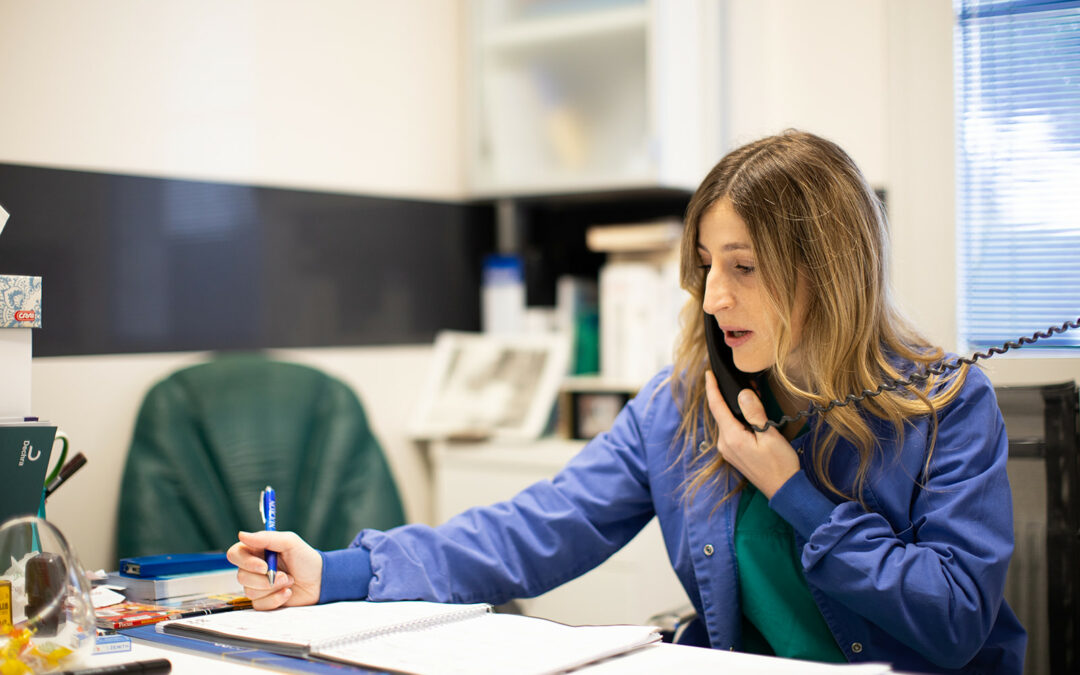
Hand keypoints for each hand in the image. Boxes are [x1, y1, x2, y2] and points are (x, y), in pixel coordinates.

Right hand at [227, 530, 322, 609]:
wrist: (320, 581)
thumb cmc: (305, 559)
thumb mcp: (290, 542)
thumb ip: (267, 538)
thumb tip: (242, 534)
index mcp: (256, 551)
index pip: (235, 554)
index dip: (245, 562)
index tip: (264, 566)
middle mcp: (253, 568)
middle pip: (241, 576)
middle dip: (265, 579)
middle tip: (285, 576)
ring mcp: (257, 585)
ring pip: (249, 592)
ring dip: (273, 588)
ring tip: (290, 581)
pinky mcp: (263, 600)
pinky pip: (259, 604)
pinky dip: (275, 599)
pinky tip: (288, 593)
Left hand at [704, 371, 799, 498]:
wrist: (784, 490)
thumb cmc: (780, 464)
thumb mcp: (770, 436)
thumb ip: (754, 414)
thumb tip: (743, 394)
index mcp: (731, 438)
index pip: (716, 407)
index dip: (712, 388)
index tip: (708, 373)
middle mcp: (725, 444)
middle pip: (721, 413)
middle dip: (727, 396)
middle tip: (742, 381)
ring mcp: (728, 450)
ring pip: (727, 421)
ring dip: (735, 408)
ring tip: (749, 396)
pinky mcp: (734, 453)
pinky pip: (731, 430)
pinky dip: (737, 419)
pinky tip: (749, 415)